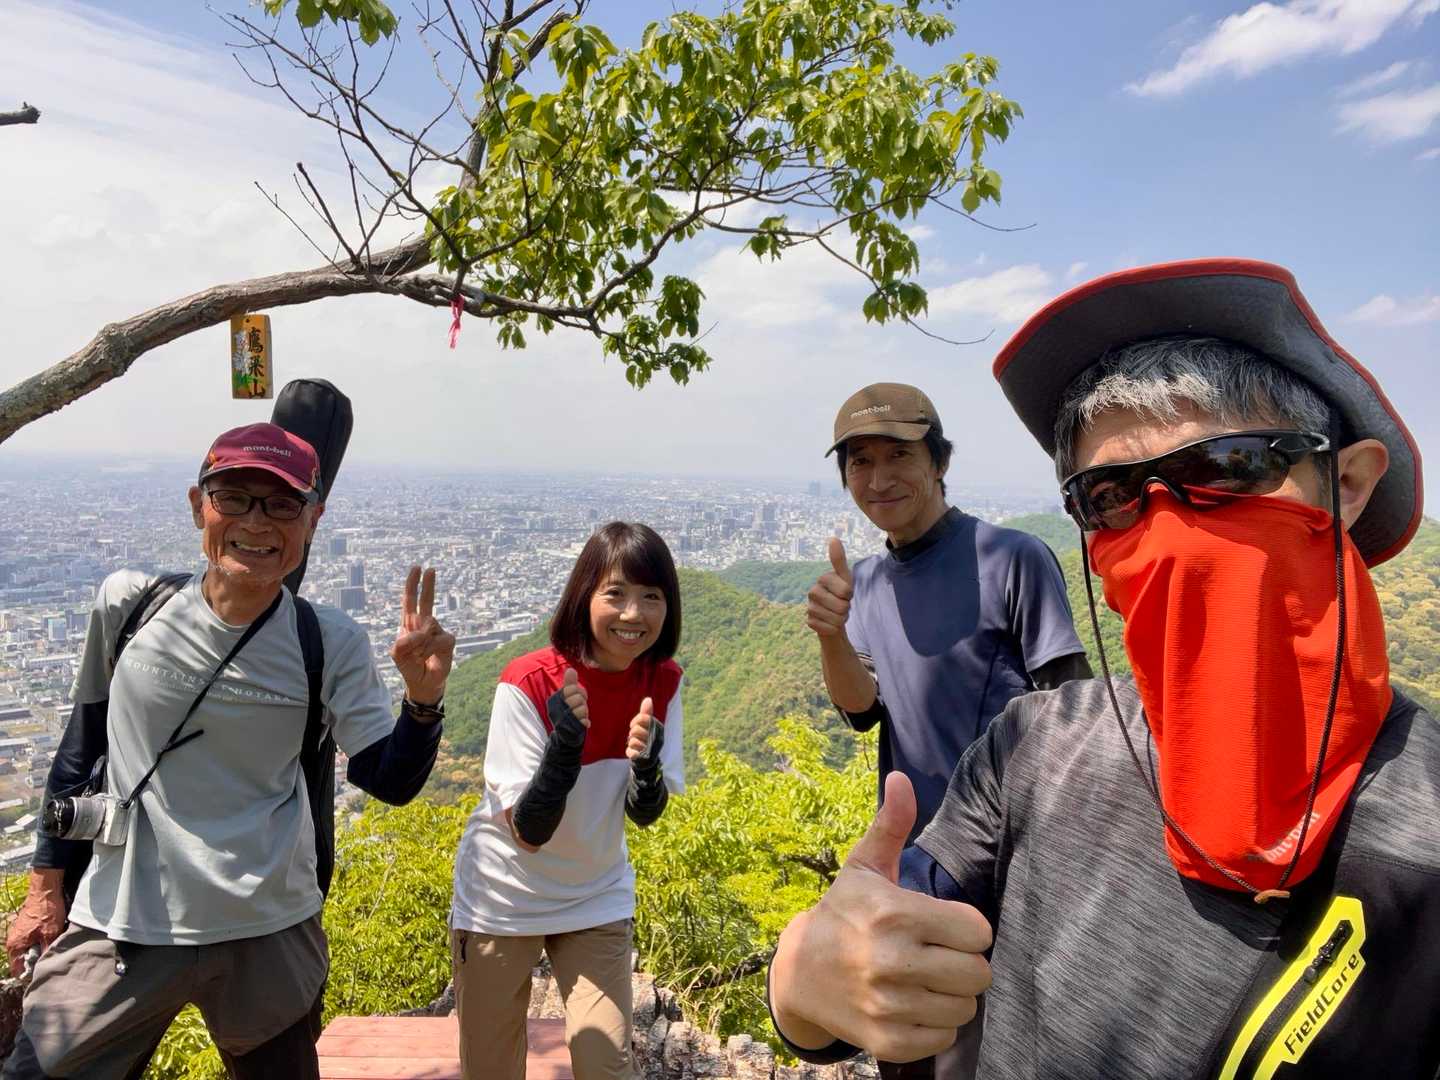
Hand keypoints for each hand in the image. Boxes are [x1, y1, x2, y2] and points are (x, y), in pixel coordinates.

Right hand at [6, 869, 65, 976]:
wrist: (46, 888)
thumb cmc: (46, 911)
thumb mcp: (50, 934)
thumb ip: (46, 952)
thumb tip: (46, 967)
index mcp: (15, 946)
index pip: (18, 969)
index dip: (29, 974)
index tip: (42, 973)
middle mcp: (14, 941)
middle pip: (24, 959)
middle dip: (37, 961)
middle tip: (51, 959)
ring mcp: (20, 932)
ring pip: (30, 949)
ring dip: (41, 949)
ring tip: (53, 947)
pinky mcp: (27, 926)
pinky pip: (33, 939)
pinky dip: (42, 940)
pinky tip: (53, 937)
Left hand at [391, 566, 456, 707]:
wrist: (422, 682)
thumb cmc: (409, 666)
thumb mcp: (397, 655)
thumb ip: (402, 643)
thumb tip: (420, 633)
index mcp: (409, 623)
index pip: (410, 600)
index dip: (412, 585)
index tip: (417, 568)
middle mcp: (424, 624)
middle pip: (426, 601)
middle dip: (427, 585)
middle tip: (430, 569)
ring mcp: (437, 631)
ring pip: (428, 627)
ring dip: (419, 643)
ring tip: (418, 656)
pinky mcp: (447, 641)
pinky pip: (437, 639)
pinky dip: (429, 649)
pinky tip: (427, 657)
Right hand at [560, 668, 589, 727]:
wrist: (566, 735)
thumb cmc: (568, 712)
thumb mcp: (568, 697)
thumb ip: (569, 683)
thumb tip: (571, 669)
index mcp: (554, 700)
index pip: (571, 688)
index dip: (579, 692)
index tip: (579, 697)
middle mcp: (556, 710)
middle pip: (578, 698)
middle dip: (582, 702)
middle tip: (578, 707)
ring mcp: (563, 721)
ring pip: (583, 709)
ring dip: (584, 712)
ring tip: (579, 716)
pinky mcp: (571, 730)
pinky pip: (584, 721)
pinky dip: (585, 722)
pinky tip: (582, 723)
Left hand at [626, 697, 655, 761]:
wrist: (647, 759)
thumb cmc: (646, 738)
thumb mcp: (647, 725)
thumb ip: (646, 713)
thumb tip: (648, 699)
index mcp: (659, 729)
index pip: (644, 718)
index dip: (636, 720)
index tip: (633, 724)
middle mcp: (657, 739)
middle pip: (636, 729)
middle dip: (632, 732)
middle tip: (635, 736)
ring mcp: (651, 750)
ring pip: (633, 741)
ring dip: (631, 742)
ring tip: (635, 744)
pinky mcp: (644, 759)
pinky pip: (631, 752)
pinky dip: (630, 752)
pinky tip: (633, 752)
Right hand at [770, 772, 992, 1062]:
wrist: (798, 973)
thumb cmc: (843, 913)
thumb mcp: (864, 867)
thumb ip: (892, 824)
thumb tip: (901, 777)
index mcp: (896, 914)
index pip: (977, 931)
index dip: (967, 927)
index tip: (946, 925)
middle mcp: (893, 961)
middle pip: (978, 973)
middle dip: (964, 962)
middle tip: (941, 954)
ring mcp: (890, 1005)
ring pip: (965, 1007)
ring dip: (952, 994)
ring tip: (928, 979)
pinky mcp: (887, 1040)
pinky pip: (944, 1037)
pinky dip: (935, 1023)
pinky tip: (914, 1004)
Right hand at [806, 538, 853, 637]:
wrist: (832, 616)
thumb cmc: (841, 595)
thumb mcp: (845, 577)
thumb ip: (839, 559)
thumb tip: (833, 538)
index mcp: (822, 579)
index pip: (846, 590)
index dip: (850, 594)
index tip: (846, 593)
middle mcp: (812, 592)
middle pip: (842, 606)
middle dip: (846, 609)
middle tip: (841, 605)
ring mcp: (809, 608)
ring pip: (836, 619)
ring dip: (841, 619)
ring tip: (836, 614)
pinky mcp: (809, 622)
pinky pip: (829, 628)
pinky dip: (834, 628)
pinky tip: (829, 623)